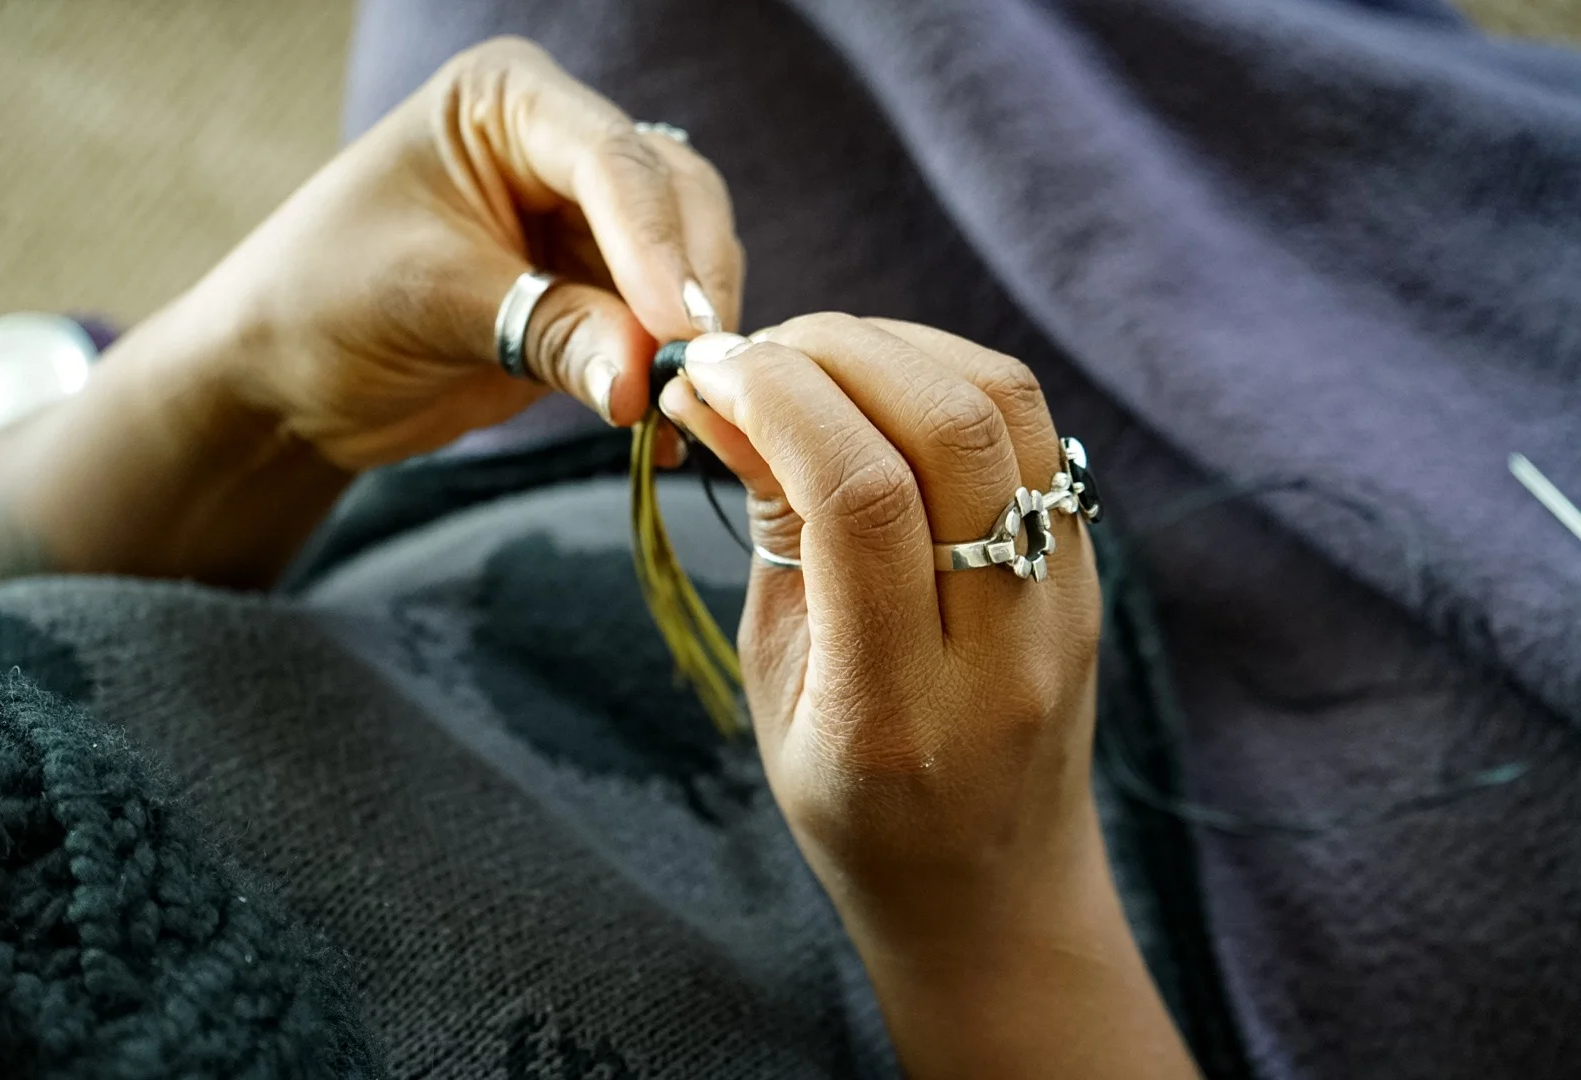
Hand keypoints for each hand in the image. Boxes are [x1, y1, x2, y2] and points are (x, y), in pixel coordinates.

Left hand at [0, 37, 740, 585]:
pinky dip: (666, 379)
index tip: (680, 331)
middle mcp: (559, 146)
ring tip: (684, 408)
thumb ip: (548, 330)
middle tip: (698, 372)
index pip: (613, 161)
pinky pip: (657, 331)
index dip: (657, 248)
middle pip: (675, 202)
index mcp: (509, 101)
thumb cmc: (323, 302)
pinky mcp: (594, 296)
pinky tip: (666, 435)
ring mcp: (584, 223)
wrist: (286, 380)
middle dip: (690, 289)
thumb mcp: (431, 302)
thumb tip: (644, 380)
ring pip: (684, 267)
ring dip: (688, 339)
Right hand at [659, 316, 1195, 1077]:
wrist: (994, 888)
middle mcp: (1004, 648)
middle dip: (832, 349)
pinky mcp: (1089, 566)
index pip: (859, 497)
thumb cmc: (856, 808)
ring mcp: (1065, 601)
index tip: (705, 368)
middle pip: (949, 427)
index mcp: (897, 709)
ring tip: (812, 356)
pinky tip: (881, 383)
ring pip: (1007, 405)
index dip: (775, 398)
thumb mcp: (776, 685)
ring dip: (896, 345)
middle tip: (752, 351)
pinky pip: (1032, 428)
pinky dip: (947, 372)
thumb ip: (770, 533)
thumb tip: (726, 391)